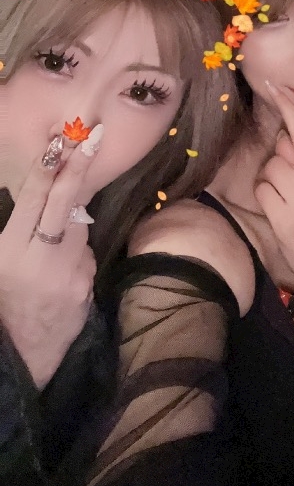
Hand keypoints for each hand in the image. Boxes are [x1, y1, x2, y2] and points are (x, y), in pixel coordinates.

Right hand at [0, 133, 100, 387]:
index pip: (33, 199)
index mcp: (9, 248)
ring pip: (80, 227)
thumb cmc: (5, 298)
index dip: (48, 167)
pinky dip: (77, 255)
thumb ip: (18, 227)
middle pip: (64, 202)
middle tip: (93, 135)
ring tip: (52, 246)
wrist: (26, 350)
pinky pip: (86, 254)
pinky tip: (62, 273)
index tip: (61, 140)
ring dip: (73, 222)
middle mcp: (39, 256)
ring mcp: (67, 270)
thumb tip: (39, 191)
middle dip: (79, 166)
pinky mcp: (86, 284)